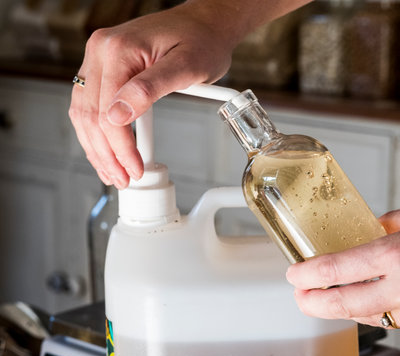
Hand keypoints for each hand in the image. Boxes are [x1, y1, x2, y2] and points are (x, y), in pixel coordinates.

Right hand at [69, 4, 235, 188]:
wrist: (206, 23)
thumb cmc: (202, 40)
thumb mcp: (186, 66)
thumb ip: (150, 90)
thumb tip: (118, 116)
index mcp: (117, 49)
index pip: (106, 111)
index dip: (120, 147)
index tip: (134, 169)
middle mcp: (101, 51)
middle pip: (89, 114)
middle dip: (105, 153)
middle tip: (122, 179)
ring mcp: (100, 58)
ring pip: (84, 112)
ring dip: (96, 147)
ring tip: (113, 173)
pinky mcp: (106, 67)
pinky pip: (92, 104)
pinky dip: (98, 131)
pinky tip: (108, 151)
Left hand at [286, 201, 399, 339]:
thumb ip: (385, 226)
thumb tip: (363, 233)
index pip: (339, 269)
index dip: (310, 274)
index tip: (294, 274)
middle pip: (345, 304)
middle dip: (315, 302)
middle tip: (300, 297)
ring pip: (372, 316)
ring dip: (349, 306)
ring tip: (334, 295)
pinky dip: (386, 310)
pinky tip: (384, 296)